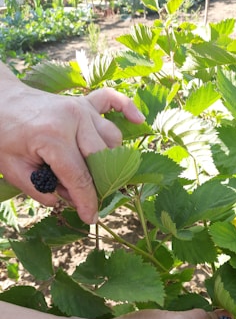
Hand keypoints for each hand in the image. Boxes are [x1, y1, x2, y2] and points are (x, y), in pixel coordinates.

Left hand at [0, 71, 143, 223]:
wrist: (0, 100)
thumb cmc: (3, 134)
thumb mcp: (12, 169)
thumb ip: (39, 190)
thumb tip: (66, 200)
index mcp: (53, 137)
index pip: (79, 177)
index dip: (87, 201)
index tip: (91, 217)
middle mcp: (73, 120)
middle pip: (102, 159)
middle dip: (99, 183)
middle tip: (91, 197)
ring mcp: (81, 108)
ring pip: (112, 139)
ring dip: (109, 158)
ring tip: (93, 170)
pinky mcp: (83, 102)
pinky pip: (113, 100)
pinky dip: (127, 108)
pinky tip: (139, 120)